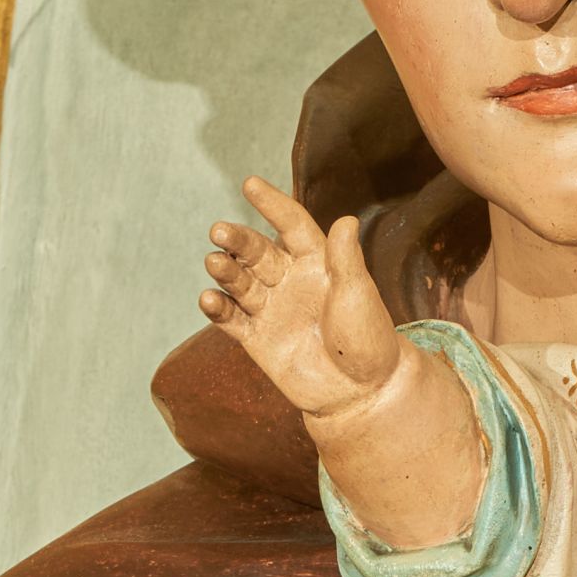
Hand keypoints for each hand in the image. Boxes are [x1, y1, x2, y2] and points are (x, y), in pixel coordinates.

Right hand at [202, 175, 405, 419]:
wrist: (361, 392)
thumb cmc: (368, 340)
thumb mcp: (359, 296)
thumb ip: (346, 260)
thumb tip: (346, 220)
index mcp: (317, 262)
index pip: (291, 226)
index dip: (272, 205)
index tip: (250, 184)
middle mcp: (289, 280)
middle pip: (258, 252)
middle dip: (238, 241)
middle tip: (219, 232)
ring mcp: (271, 308)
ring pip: (241, 281)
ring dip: (225, 270)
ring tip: (215, 263)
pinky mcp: (258, 338)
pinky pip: (232, 319)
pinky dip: (218, 308)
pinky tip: (209, 299)